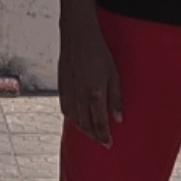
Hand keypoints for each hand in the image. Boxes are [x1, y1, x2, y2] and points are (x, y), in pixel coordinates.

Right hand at [57, 24, 121, 147]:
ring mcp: (68, 93)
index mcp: (94, 94)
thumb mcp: (113, 75)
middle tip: (103, 143)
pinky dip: (73, 120)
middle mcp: (79, 97)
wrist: (77, 37)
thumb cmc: (98, 53)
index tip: (109, 144)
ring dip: (84, 131)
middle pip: (86, 125)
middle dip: (95, 137)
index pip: (99, 124)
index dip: (104, 136)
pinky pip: (66, 111)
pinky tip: (78, 121)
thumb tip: (118, 119)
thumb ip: (115, 99)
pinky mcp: (61, 88)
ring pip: (75, 120)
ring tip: (92, 135)